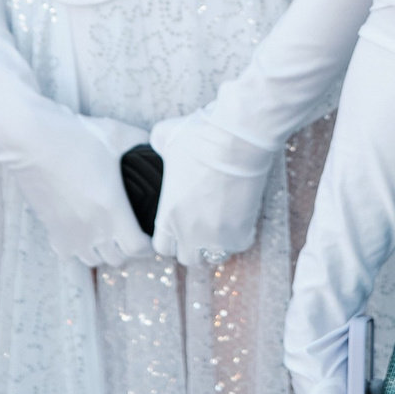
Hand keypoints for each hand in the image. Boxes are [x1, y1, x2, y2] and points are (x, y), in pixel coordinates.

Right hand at [0, 94, 152, 267]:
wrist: (32, 139)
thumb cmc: (75, 136)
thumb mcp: (116, 134)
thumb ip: (141, 142)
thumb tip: (155, 145)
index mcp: (112, 210)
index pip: (137, 249)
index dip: (149, 244)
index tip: (150, 234)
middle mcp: (92, 229)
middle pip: (118, 259)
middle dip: (129, 248)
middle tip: (133, 232)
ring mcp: (69, 233)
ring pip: (93, 260)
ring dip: (104, 251)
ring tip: (109, 234)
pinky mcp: (51, 229)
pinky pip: (69, 254)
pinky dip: (78, 249)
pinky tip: (83, 232)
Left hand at [149, 109, 275, 264]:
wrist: (237, 138)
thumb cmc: (199, 136)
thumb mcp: (164, 137)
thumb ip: (154, 148)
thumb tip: (153, 145)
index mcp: (167, 215)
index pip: (161, 247)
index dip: (170, 238)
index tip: (179, 227)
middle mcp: (189, 232)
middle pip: (188, 257)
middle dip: (192, 246)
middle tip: (201, 227)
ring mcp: (216, 235)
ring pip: (214, 256)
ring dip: (216, 245)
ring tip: (221, 225)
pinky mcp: (240, 232)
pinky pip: (238, 246)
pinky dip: (239, 236)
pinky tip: (239, 219)